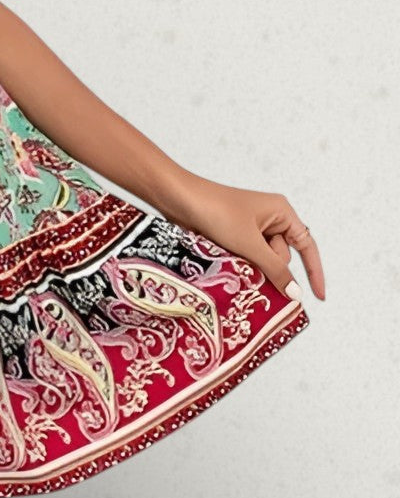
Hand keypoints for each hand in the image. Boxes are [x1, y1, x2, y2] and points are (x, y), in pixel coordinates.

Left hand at [158, 173, 324, 301]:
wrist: (179, 199)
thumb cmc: (217, 212)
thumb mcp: (250, 244)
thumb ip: (275, 269)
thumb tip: (296, 294)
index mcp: (281, 211)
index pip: (307, 245)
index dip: (314, 272)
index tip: (318, 298)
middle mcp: (270, 217)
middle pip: (282, 255)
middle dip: (271, 268)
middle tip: (250, 266)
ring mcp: (251, 225)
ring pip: (263, 259)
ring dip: (253, 267)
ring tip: (235, 262)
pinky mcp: (234, 233)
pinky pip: (247, 256)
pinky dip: (242, 264)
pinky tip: (229, 265)